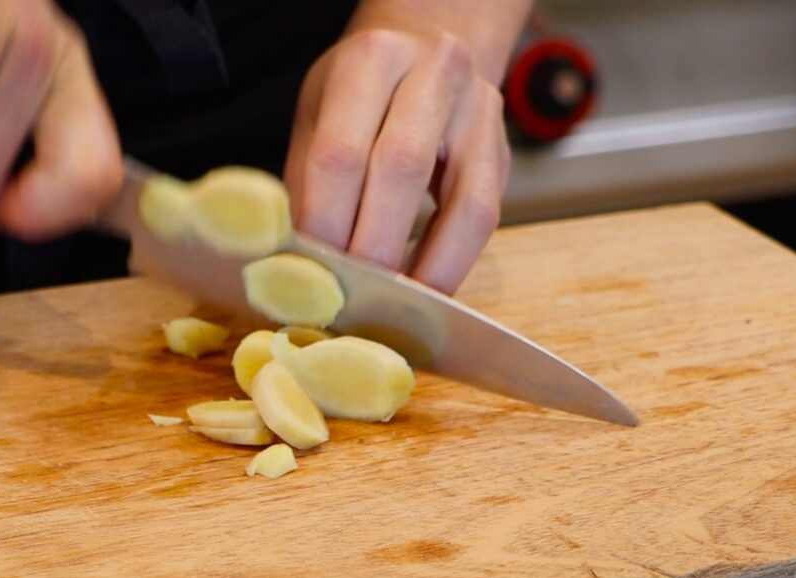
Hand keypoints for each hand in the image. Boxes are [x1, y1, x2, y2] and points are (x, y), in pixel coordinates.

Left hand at [285, 28, 510, 294]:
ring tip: (390, 307)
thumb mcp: (319, 119)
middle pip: (401, 170)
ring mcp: (478, 109)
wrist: (424, 52)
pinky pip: (484, 219)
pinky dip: (451, 263)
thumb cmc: (359, 98)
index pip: (339, 153)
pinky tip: (423, 289)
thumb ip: (309, 185)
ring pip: (461, 203)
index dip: (325, 223)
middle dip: (371, 248)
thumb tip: (294, 267)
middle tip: (346, 298)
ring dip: (424, 267)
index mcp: (369, 60)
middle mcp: (432, 72)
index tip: (308, 275)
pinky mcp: (502, 150)